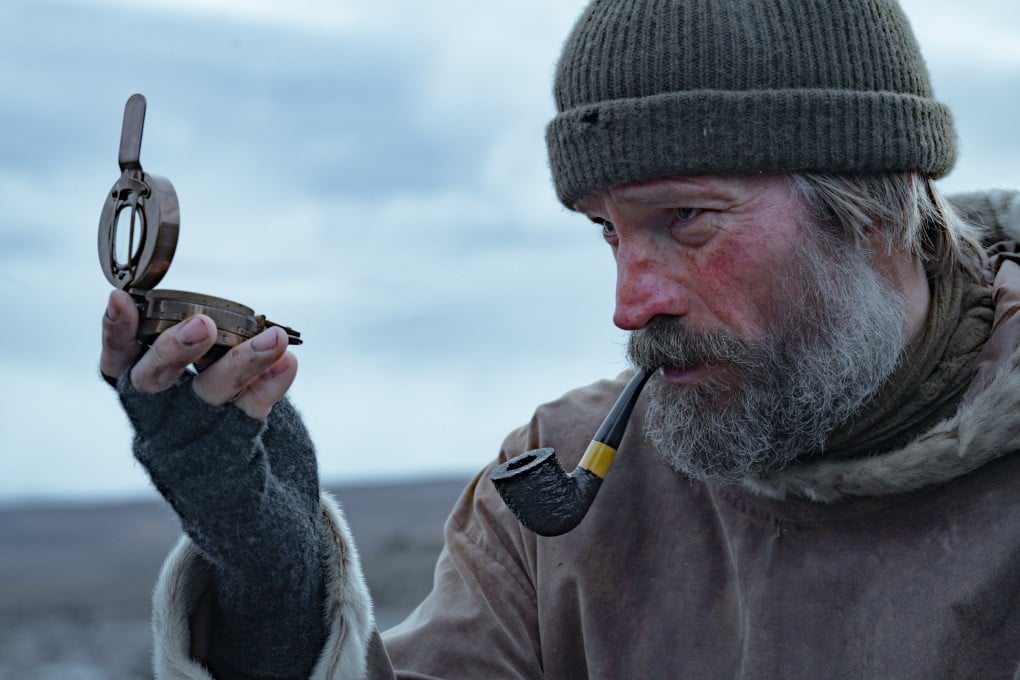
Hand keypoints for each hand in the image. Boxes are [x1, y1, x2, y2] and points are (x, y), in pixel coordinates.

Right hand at [100, 289, 297, 418]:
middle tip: (202, 325)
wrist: (225, 466)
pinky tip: (288, 362)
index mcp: (136, 381)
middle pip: (158, 377)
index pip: (117, 356)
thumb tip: (163, 302)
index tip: (120, 299)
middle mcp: (159, 404)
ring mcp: (196, 422)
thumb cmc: (192, 396)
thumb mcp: (168, 367)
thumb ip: (166, 335)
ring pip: (213, 389)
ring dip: (244, 361)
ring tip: (274, 337)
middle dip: (176, 349)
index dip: (115, 330)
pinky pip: (252, 406)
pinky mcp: (233, 434)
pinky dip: (272, 383)